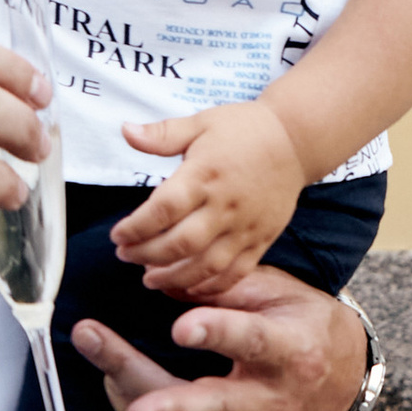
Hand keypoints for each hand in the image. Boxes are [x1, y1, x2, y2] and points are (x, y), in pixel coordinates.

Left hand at [68, 268, 367, 410]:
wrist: (339, 387)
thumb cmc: (301, 329)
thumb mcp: (278, 292)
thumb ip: (225, 285)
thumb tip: (164, 276)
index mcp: (292, 353)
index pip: (253, 342)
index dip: (218, 334)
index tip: (180, 328)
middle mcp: (275, 406)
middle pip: (213, 407)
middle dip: (166, 405)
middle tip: (125, 397)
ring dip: (134, 398)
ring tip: (100, 358)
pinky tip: (123, 390)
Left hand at [112, 101, 308, 301]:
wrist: (294, 141)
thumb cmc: (243, 130)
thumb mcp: (200, 123)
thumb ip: (162, 134)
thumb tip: (126, 131)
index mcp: (204, 175)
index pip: (163, 209)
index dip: (137, 228)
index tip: (118, 236)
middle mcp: (225, 206)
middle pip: (181, 244)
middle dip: (147, 255)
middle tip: (126, 257)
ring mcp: (245, 228)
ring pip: (206, 266)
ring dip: (174, 278)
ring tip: (150, 279)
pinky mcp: (261, 241)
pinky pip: (235, 273)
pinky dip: (211, 286)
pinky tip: (189, 287)